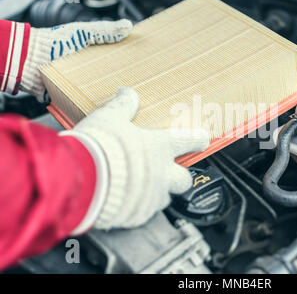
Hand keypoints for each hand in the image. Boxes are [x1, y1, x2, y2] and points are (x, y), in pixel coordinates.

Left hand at [22, 19, 132, 101]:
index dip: (130, 64)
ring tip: (128, 102)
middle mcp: (90, 72)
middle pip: (113, 79)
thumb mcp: (82, 33)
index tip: (145, 67)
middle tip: (140, 88)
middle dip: (125, 84)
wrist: (29, 60)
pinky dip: (97, 109)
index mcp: (94, 56)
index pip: (117, 61)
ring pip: (103, 95)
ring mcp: (82, 87)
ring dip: (113, 99)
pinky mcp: (74, 99)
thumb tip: (128, 26)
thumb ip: (104, 31)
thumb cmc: (53, 42)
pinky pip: (88, 106)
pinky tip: (109, 111)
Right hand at [64, 88, 209, 229]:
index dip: (198, 139)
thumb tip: (127, 94)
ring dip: (156, 192)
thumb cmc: (98, 146)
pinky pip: (143, 214)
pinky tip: (123, 201)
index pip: (188, 140)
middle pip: (185, 179)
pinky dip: (136, 208)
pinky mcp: (137, 215)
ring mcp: (151, 197)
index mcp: (159, 147)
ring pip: (165, 198)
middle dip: (179, 176)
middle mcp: (161, 174)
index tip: (202, 139)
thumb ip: (122, 107)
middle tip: (167, 171)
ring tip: (139, 187)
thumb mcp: (109, 118)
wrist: (81, 178)